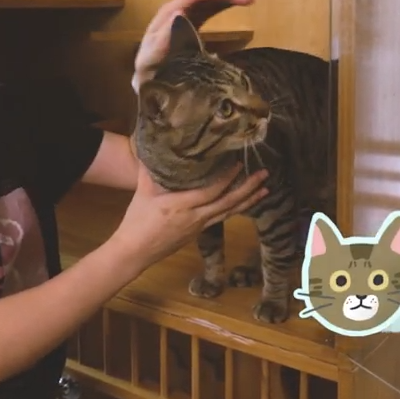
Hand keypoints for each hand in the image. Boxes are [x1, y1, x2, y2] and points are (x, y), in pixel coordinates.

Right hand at [108, 164, 268, 272]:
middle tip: (264, 175)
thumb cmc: (137, 221)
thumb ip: (149, 171)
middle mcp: (196, 218)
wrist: (135, 252)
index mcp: (182, 206)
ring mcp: (199, 227)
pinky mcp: (197, 233)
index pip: (211, 191)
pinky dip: (235, 209)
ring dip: (248, 201)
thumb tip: (152, 147)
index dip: (227, 178)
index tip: (239, 165)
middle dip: (248, 189)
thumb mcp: (142, 193)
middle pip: (228, 203)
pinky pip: (222, 218)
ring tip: (264, 190)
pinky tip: (243, 203)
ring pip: (229, 213)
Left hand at [132, 0, 254, 92]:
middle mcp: (177, 10)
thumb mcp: (155, 50)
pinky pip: (208, 10)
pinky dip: (221, 7)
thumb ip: (166, 32)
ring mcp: (185, 15)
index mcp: (167, 13)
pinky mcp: (191, 22)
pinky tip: (234, 6)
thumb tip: (181, 9)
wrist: (148, 73)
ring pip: (207, 2)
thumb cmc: (150, 63)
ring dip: (226, 0)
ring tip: (247, 0)